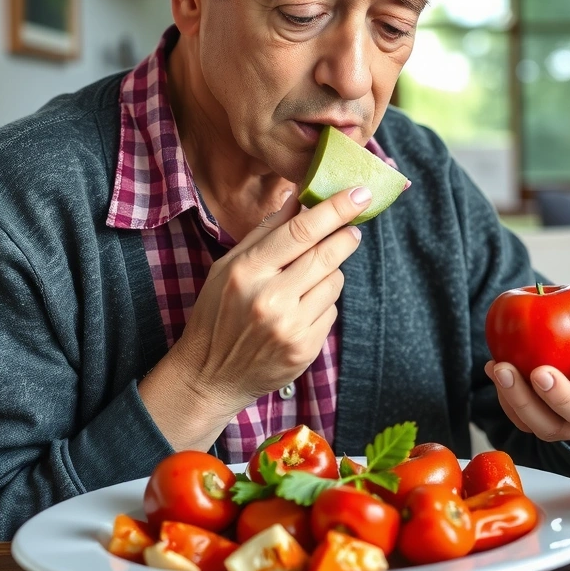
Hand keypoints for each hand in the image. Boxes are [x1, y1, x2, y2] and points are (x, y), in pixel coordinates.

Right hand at [139, 185, 370, 449]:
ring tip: (306, 282)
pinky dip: (322, 305)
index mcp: (247, 271)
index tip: (359, 193)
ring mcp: (290, 327)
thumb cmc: (217, 314)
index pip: (301, 231)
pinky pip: (331, 311)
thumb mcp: (228, 267)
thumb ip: (265, 232)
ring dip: (329, 274)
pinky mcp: (305, 349)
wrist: (210, 376)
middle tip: (352, 229)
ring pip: (335, 282)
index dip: (335, 209)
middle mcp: (270, 299)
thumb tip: (297, 197)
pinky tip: (301, 311)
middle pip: (326, 254)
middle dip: (346, 236)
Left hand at [483, 293, 569, 443]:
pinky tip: (494, 368)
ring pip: (550, 426)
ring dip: (523, 402)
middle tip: (539, 373)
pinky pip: (522, 419)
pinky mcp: (540, 421)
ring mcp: (569, 420)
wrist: (565, 339)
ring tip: (503, 370)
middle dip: (560, 398)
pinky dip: (505, 397)